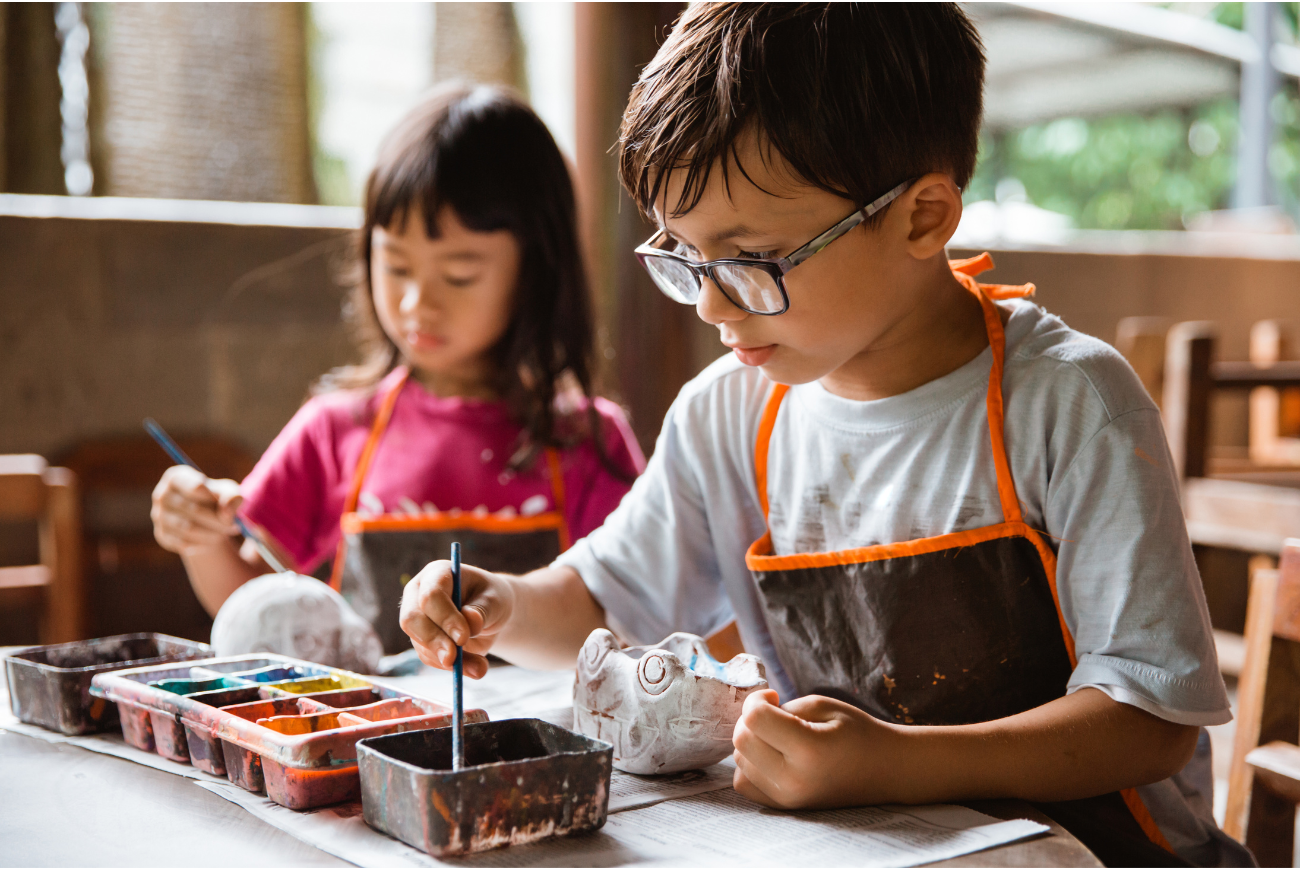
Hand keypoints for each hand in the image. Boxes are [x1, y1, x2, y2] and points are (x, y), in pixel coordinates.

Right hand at [151, 465, 242, 555]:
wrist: (204, 519)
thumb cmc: (216, 499)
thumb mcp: (228, 493)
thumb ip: (232, 497)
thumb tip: (227, 514)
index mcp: (176, 477)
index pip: (196, 487)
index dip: (215, 498)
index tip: (227, 506)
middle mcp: (162, 495)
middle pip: (193, 509)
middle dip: (218, 520)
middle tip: (235, 525)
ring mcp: (159, 516)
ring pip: (189, 528)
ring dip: (212, 532)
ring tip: (225, 531)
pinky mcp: (162, 535)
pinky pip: (184, 543)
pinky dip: (203, 543)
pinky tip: (211, 539)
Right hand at [399, 561, 515, 678]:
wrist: (491, 613)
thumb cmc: (492, 598)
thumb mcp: (495, 599)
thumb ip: (482, 610)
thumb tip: (470, 621)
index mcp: (437, 574)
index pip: (431, 595)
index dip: (444, 617)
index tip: (463, 637)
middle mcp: (418, 594)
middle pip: (412, 619)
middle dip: (434, 641)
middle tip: (453, 659)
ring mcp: (416, 618)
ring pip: (420, 643)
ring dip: (447, 660)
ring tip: (479, 666)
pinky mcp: (421, 640)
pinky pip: (430, 657)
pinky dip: (451, 667)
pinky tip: (473, 668)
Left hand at [732, 689, 906, 809]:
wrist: (886, 770)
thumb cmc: (857, 733)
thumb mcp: (823, 705)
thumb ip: (781, 708)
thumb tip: (749, 716)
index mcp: (808, 750)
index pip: (754, 719)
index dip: (756, 699)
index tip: (773, 695)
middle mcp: (793, 780)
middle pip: (742, 741)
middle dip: (750, 719)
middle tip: (773, 712)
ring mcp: (788, 799)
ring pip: (739, 763)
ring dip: (750, 742)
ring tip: (775, 734)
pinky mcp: (785, 808)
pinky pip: (745, 784)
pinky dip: (750, 766)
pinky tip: (771, 754)